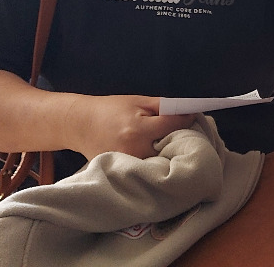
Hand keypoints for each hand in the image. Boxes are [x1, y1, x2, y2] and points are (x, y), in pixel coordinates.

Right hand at [71, 94, 195, 159]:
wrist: (80, 124)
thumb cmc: (110, 109)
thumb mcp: (137, 101)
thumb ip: (162, 106)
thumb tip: (188, 112)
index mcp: (138, 128)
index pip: (172, 125)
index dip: (186, 120)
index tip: (193, 117)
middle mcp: (134, 149)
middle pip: (169, 149)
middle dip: (180, 142)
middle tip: (187, 136)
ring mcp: (128, 164)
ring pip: (160, 163)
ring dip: (168, 155)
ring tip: (172, 148)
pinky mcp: (122, 173)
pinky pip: (146, 170)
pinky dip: (154, 164)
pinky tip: (156, 158)